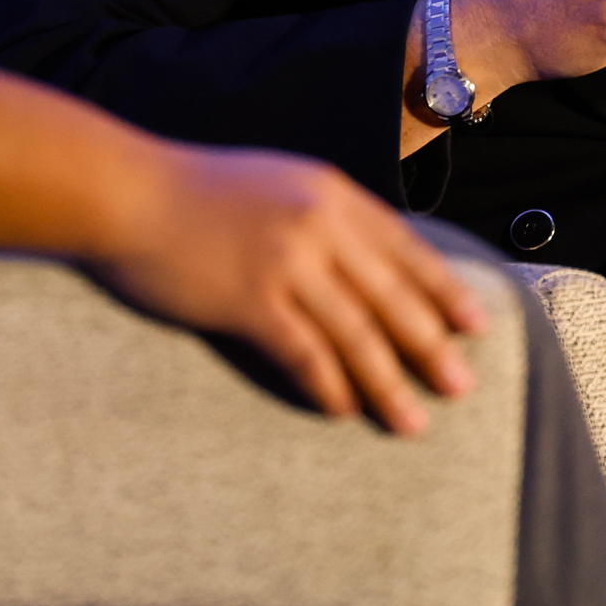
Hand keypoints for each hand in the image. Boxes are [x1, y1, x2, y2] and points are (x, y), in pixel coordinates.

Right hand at [89, 144, 494, 434]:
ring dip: (388, 382)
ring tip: (414, 421)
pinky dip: (329, 385)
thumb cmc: (200, 191)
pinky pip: (303, 352)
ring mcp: (284, 262)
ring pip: (355, 332)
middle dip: (431, 345)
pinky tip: (344, 411)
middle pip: (391, 296)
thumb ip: (325, 215)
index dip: (442, 290)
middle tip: (462, 387)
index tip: (475, 324)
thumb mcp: (279, 183)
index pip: (405, 248)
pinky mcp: (248, 299)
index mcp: (331, 194)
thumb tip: (370, 262)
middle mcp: (318, 224)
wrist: (130, 193)